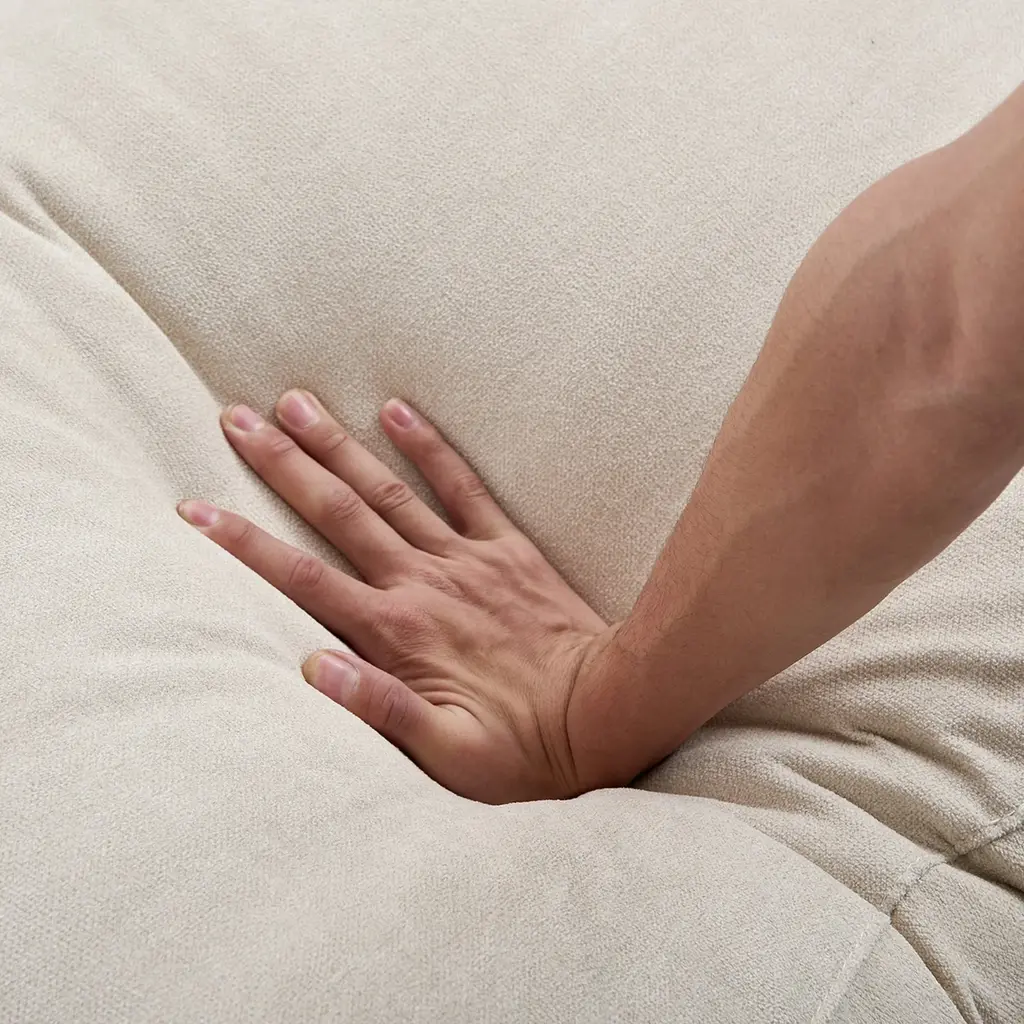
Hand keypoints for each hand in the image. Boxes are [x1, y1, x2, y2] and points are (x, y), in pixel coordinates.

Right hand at [177, 391, 625, 802]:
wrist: (607, 711)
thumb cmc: (525, 748)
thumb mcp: (448, 754)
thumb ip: (380, 711)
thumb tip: (312, 669)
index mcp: (396, 634)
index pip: (303, 579)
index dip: (245, 545)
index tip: (198, 511)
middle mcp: (421, 584)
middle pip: (338, 513)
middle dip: (284, 466)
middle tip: (237, 419)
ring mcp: (464, 559)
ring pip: (387, 491)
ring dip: (339, 446)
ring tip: (297, 402)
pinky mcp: (506, 549)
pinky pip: (464, 487)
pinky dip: (431, 448)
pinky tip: (399, 409)